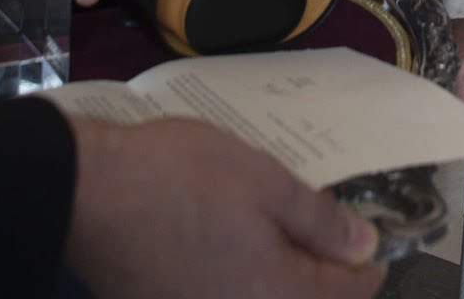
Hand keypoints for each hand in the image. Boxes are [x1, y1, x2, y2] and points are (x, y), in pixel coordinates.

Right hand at [66, 116, 383, 298]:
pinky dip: (242, 283)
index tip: (373, 242)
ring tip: (283, 238)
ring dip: (280, 280)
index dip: (366, 267)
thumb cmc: (184, 177)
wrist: (91, 192)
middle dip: (323, 280)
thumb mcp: (264, 180)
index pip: (346, 296)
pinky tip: (235, 248)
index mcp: (277, 295)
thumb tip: (363, 247)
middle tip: (330, 239)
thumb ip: (319, 221)